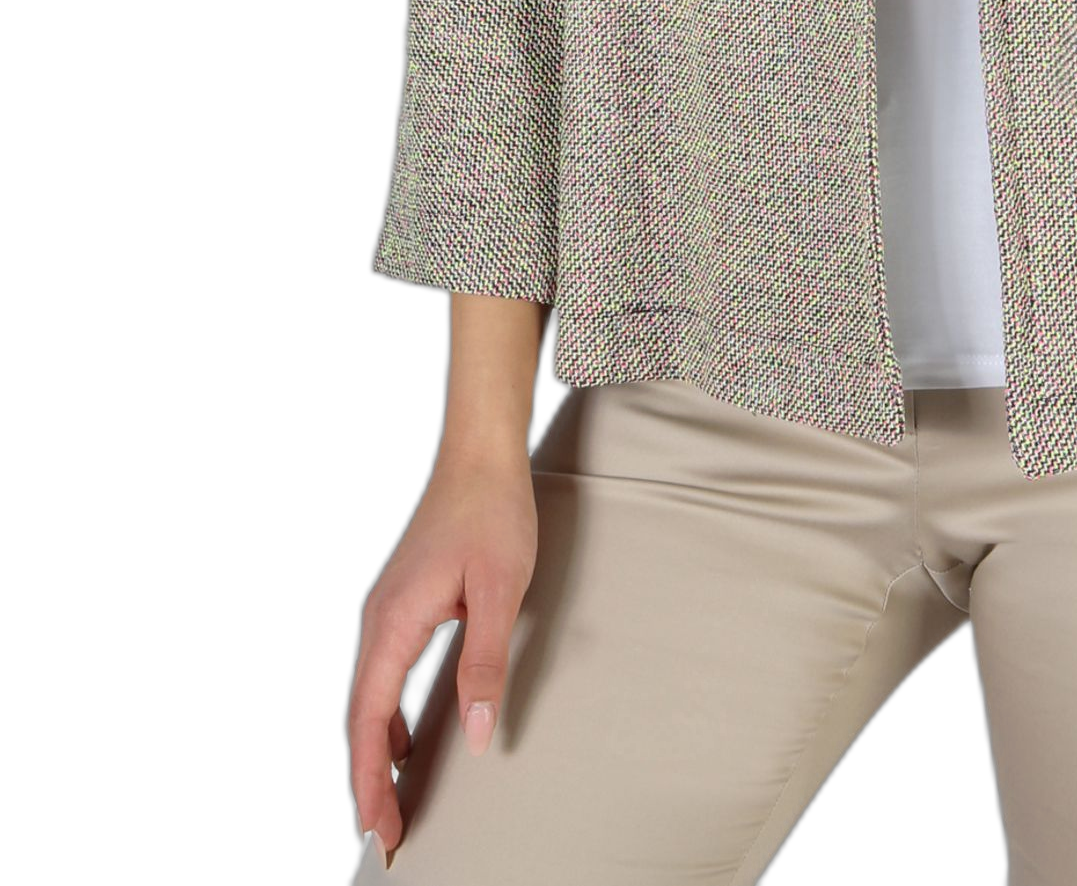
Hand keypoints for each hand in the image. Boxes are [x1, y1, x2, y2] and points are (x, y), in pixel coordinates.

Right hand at [345, 448, 538, 866]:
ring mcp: (388, 611)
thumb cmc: (493, 513)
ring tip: (395, 799)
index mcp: (394, 622)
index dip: (371, 779)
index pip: (371, 720)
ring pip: (372, 697)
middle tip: (388, 834)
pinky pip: (388, 674)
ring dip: (380, 750)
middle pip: (363, 718)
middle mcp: (380, 621)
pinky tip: (411, 737)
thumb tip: (479, 737)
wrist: (481, 455)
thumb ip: (484, 664)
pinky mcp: (405, 603)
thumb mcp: (499, 589)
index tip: (378, 828)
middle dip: (371, 780)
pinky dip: (392, 716)